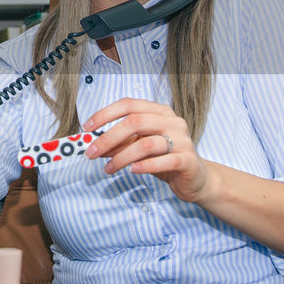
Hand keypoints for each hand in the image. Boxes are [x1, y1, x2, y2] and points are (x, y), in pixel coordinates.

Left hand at [83, 98, 214, 204]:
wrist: (196, 179)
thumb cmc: (165, 159)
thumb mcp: (140, 148)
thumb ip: (121, 144)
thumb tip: (95, 145)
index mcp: (159, 112)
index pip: (129, 104)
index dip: (105, 114)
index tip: (87, 127)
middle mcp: (172, 121)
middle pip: (135, 122)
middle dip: (108, 138)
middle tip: (91, 153)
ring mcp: (182, 140)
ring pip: (146, 144)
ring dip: (122, 157)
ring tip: (108, 168)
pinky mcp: (188, 160)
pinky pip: (164, 161)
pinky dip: (145, 166)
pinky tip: (132, 171)